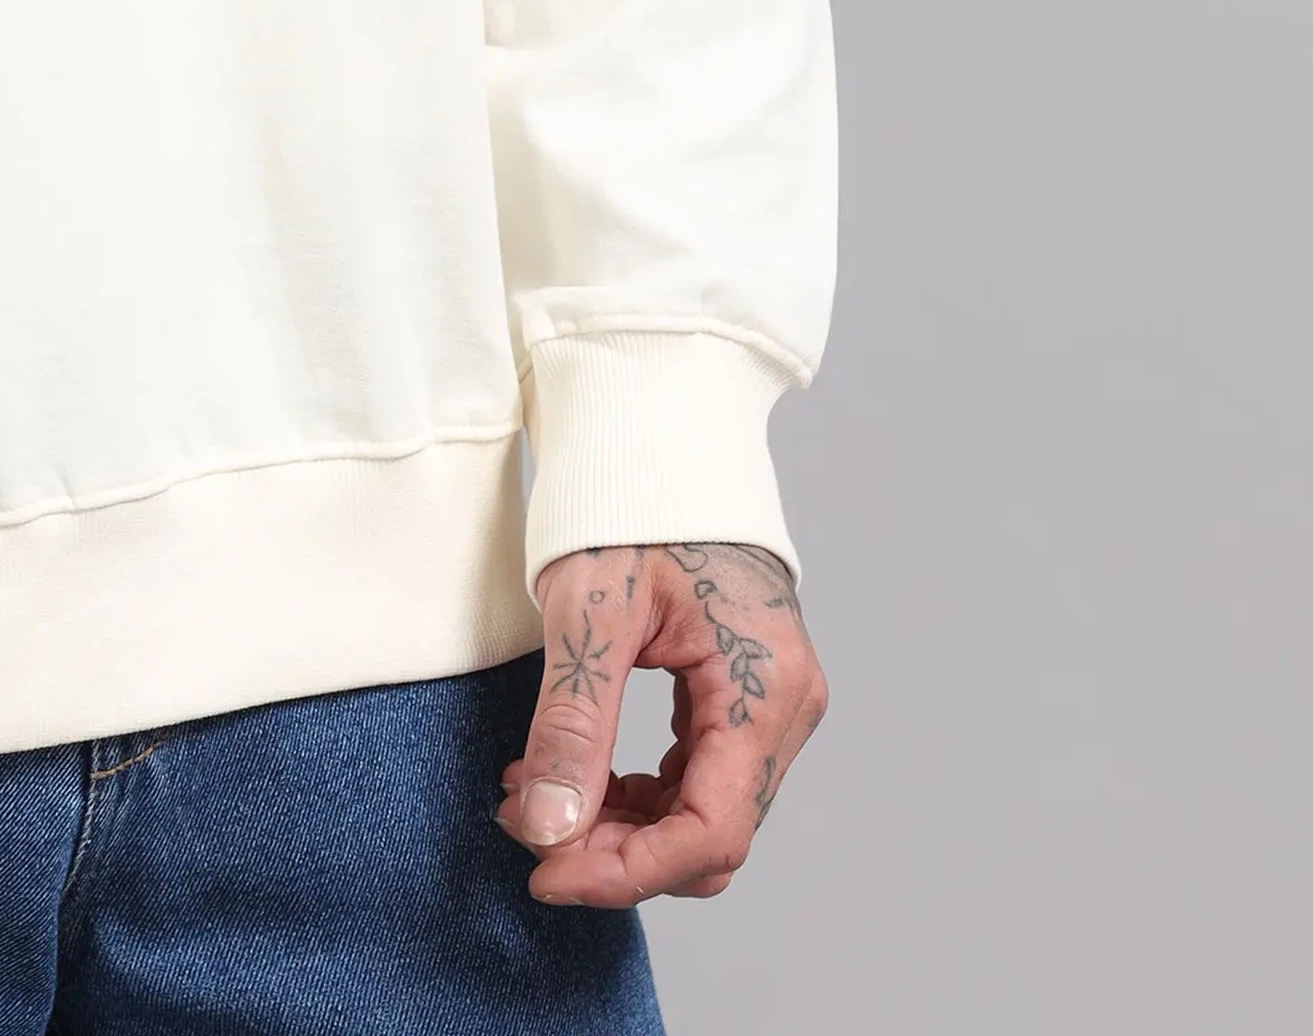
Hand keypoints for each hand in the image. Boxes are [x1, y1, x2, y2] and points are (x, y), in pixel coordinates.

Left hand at [498, 540, 825, 905]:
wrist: (657, 438)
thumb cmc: (630, 504)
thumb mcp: (590, 611)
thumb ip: (572, 724)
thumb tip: (549, 830)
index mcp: (766, 687)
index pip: (709, 833)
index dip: (626, 873)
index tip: (545, 874)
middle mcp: (787, 707)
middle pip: (710, 836)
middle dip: (615, 851)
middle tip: (525, 826)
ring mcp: (773, 704)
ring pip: (704, 815)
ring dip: (621, 827)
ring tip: (533, 797)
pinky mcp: (746, 696)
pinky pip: (701, 780)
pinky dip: (638, 795)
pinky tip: (576, 775)